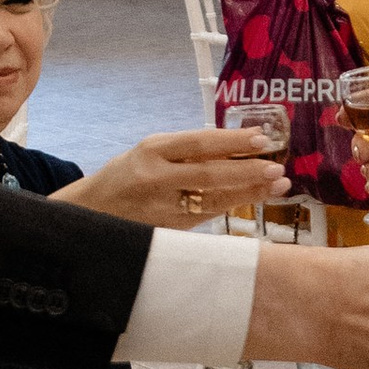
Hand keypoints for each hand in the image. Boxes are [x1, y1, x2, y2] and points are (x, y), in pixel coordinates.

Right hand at [59, 127, 292, 226]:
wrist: (90, 213)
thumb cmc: (125, 176)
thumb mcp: (147, 152)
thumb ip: (183, 150)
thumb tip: (234, 146)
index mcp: (150, 152)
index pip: (198, 143)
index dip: (232, 142)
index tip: (261, 138)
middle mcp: (156, 180)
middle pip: (210, 175)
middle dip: (248, 171)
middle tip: (277, 168)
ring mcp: (162, 208)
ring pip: (214, 200)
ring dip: (249, 193)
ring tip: (278, 184)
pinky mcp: (168, 230)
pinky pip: (207, 217)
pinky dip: (232, 206)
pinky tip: (254, 199)